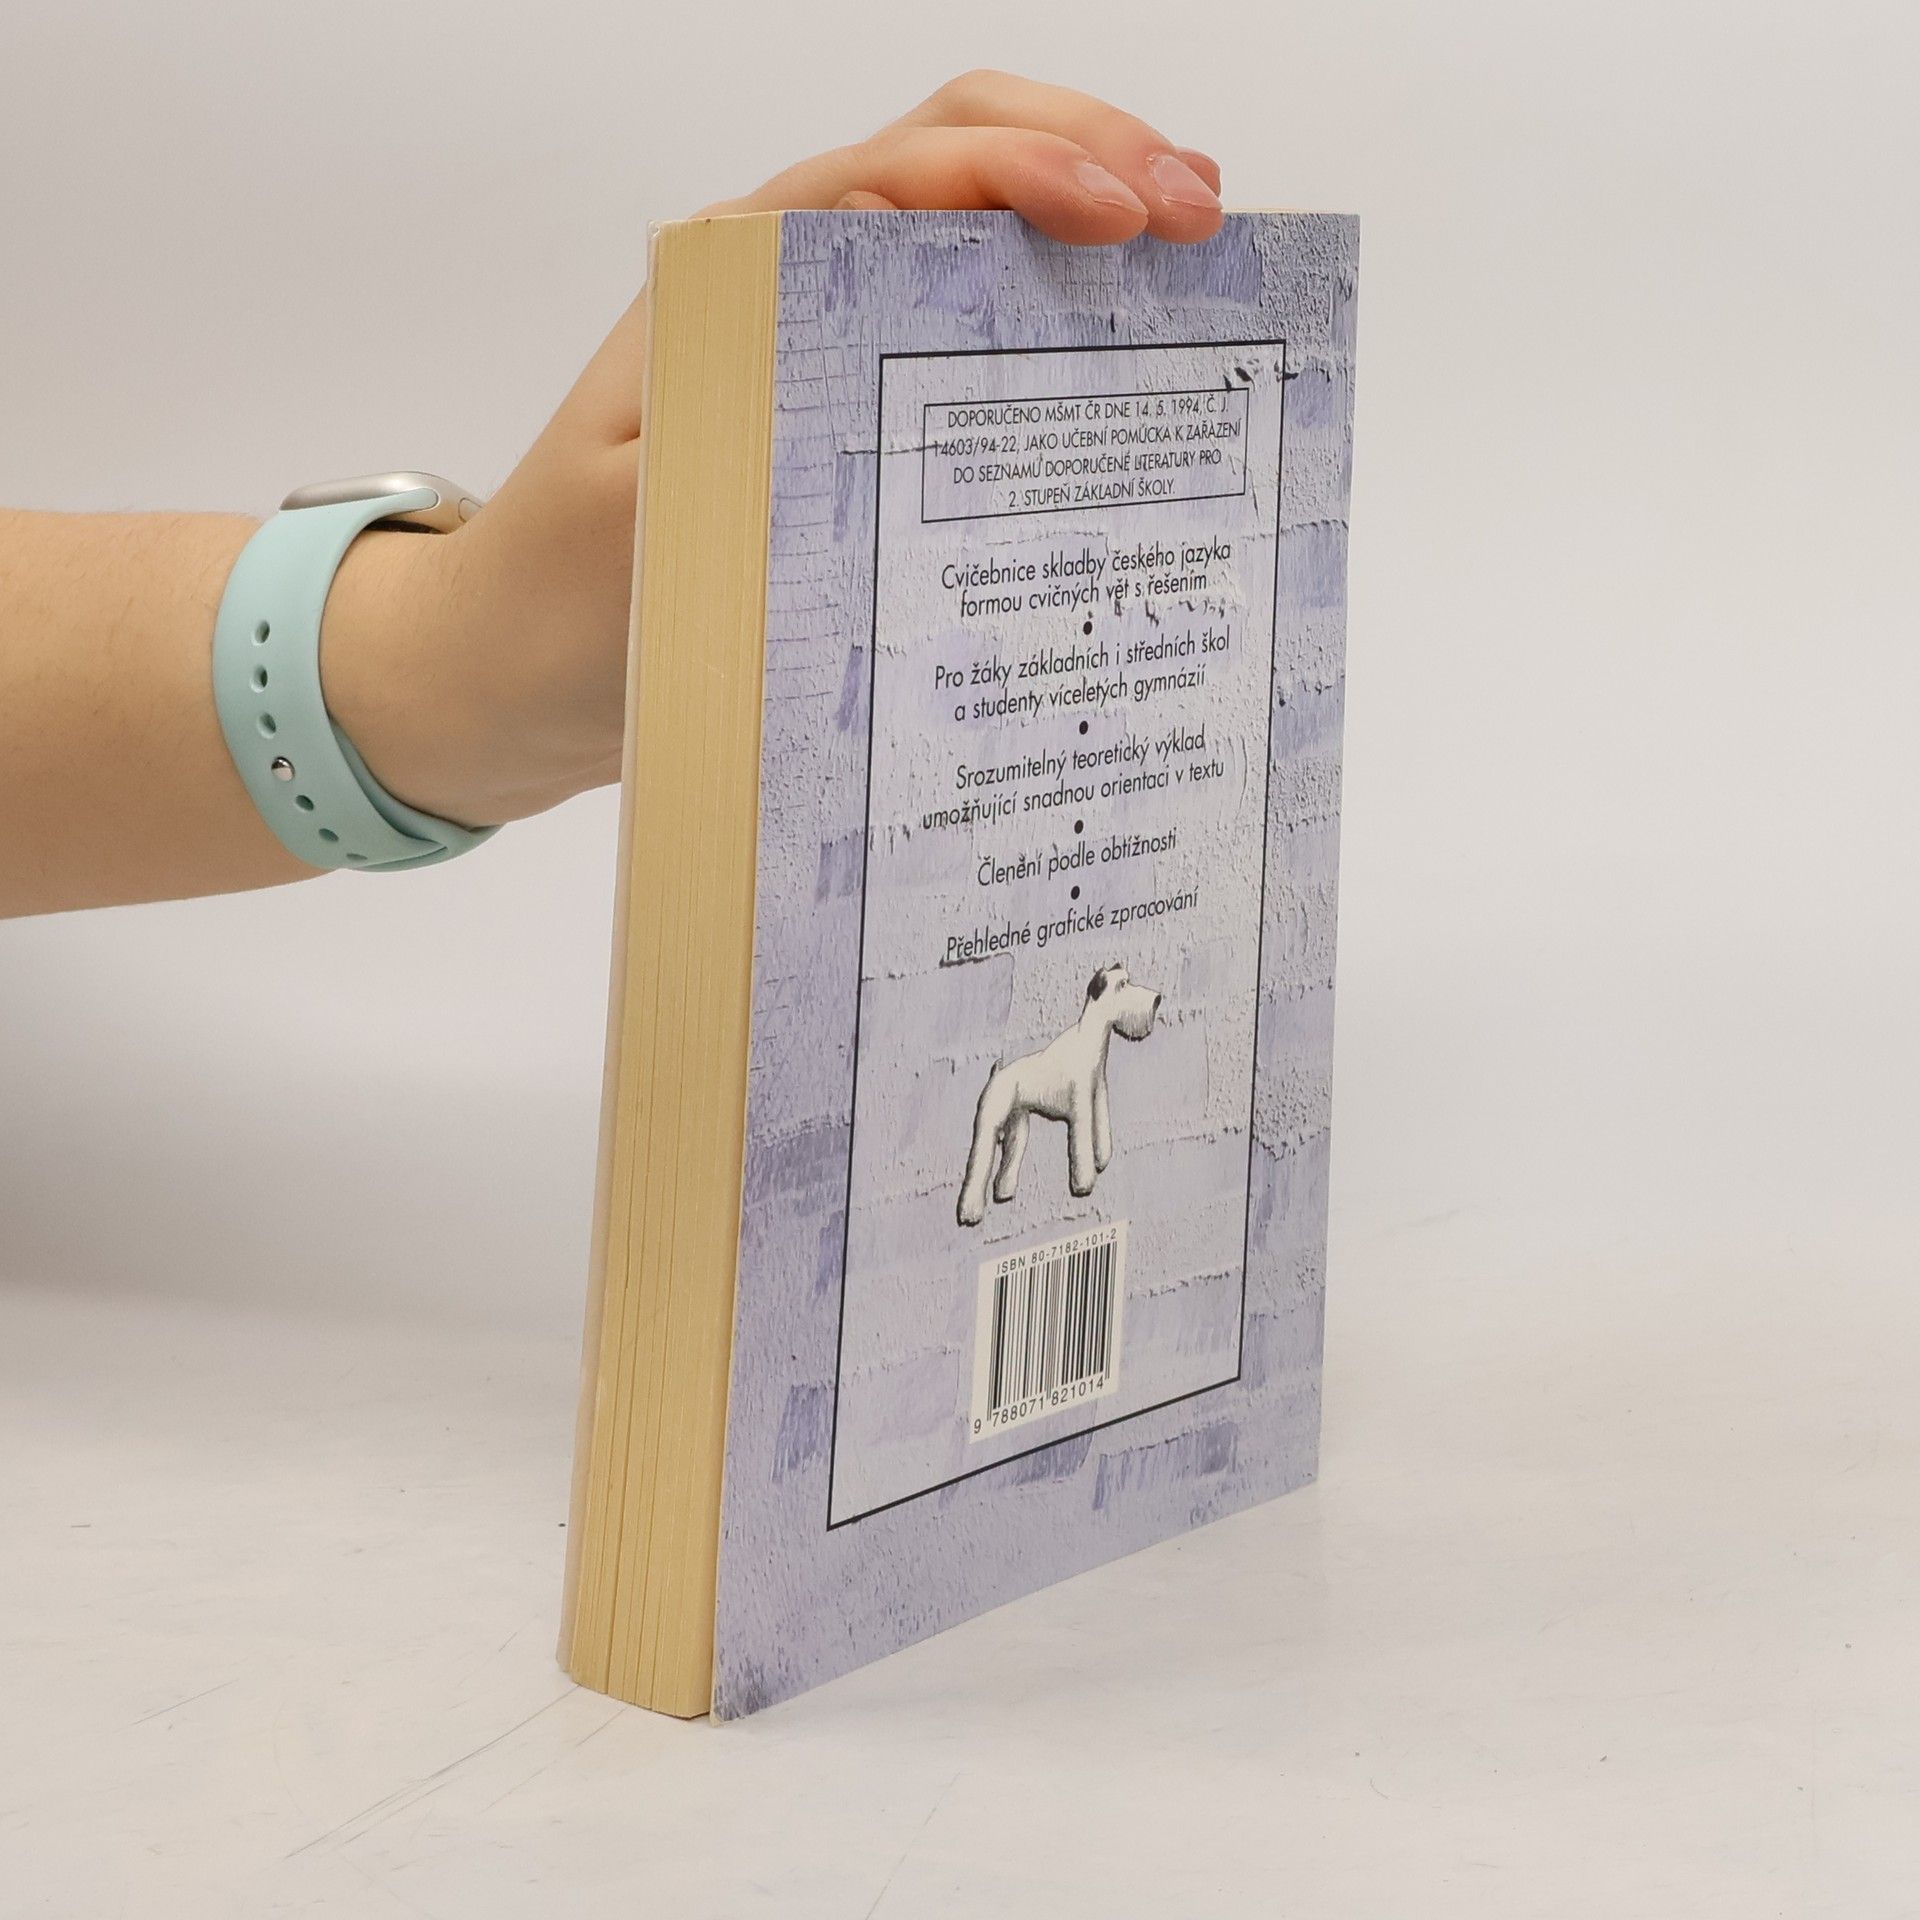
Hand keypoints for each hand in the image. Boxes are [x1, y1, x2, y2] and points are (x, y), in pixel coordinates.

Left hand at [324, 72, 1223, 830]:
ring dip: (1088, 225)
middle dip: (1092, 160)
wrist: (505, 676)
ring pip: (974, 240)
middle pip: (958, 162)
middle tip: (1201, 219)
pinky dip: (1054, 325)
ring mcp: (823, 353)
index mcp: (736, 282)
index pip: (901, 169)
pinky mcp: (847, 428)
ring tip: (1196, 261)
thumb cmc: (557, 603)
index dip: (1025, 170)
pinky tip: (1127, 357)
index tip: (1124, 219)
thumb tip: (885, 417)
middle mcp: (788, 292)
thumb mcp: (643, 527)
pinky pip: (964, 345)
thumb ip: (742, 453)